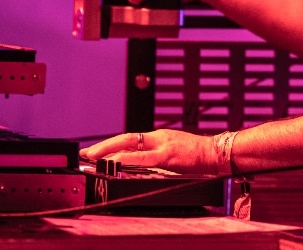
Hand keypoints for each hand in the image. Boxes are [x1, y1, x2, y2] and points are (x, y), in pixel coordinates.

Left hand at [79, 129, 215, 174]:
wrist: (216, 153)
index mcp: (159, 138)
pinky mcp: (168, 156)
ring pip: (130, 146)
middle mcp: (158, 138)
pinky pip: (143, 158)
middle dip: (103, 146)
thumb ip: (157, 156)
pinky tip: (115, 162)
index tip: (95, 151)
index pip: (130, 139)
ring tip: (93, 157)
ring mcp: (163, 146)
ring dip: (109, 151)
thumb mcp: (174, 153)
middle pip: (125, 139)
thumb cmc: (197, 156)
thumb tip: (140, 165)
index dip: (111, 144)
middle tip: (86, 153)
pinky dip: (127, 159)